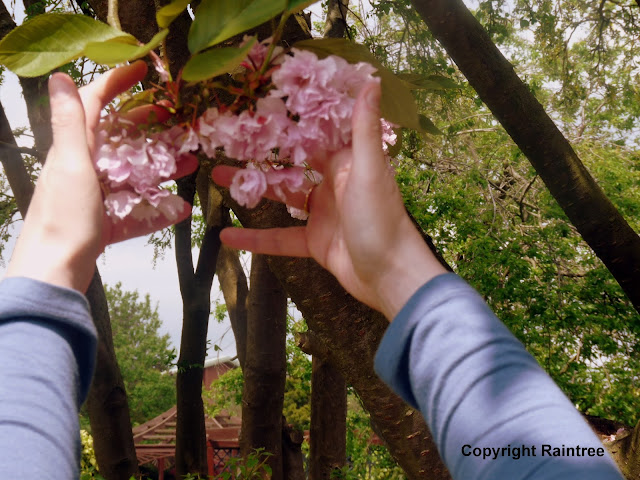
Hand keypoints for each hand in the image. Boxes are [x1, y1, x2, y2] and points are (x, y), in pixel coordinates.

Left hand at [6, 62, 196, 292]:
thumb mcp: (71, 165)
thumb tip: (59, 75)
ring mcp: (94, 198)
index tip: (143, 69)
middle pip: (121, 141)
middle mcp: (83, 169)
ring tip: (191, 166)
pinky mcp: (103, 224)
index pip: (94, 104)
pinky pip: (134, 211)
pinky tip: (180, 210)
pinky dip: (156, 210)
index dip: (117, 83)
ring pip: (134, 176)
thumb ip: (71, 123)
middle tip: (179, 125)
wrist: (54, 276)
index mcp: (74, 150)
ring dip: (162, 170)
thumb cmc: (63, 218)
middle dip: (151, 131)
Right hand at [212, 82, 445, 318]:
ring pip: (280, 197)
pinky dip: (255, 239)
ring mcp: (322, 214)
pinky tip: (226, 237)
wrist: (390, 275)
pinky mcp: (314, 242)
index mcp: (347, 162)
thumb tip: (371, 80)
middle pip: (290, 164)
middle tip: (228, 142)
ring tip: (215, 176)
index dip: (290, 120)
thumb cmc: (382, 219)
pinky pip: (280, 238)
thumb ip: (364, 128)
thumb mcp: (369, 170)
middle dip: (260, 155)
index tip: (260, 105)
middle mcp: (333, 184)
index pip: (315, 135)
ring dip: (250, 189)